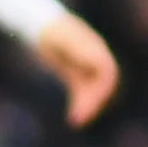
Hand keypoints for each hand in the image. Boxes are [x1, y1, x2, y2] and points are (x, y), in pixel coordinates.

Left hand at [30, 13, 119, 127]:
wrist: (40, 25)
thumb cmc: (51, 31)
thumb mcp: (64, 39)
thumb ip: (80, 49)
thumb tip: (98, 63)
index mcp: (95, 49)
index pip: (107, 74)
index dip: (100, 91)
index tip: (86, 104)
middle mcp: (95, 58)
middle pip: (103, 86)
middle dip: (93, 103)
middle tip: (78, 120)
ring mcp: (87, 66)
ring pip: (92, 91)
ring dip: (87, 106)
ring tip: (74, 121)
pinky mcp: (76, 74)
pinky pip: (82, 92)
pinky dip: (79, 104)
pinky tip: (71, 117)